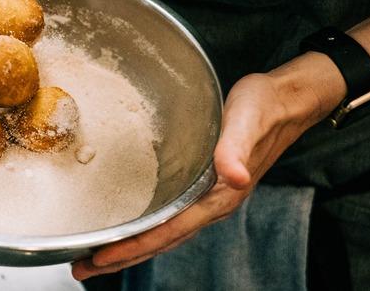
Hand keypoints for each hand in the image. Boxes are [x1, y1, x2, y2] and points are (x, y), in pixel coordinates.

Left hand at [71, 53, 345, 280]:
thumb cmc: (265, 107)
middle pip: (160, 242)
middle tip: (82, 268)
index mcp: (219, 195)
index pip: (167, 231)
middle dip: (121, 257)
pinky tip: (130, 227)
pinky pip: (169, 218)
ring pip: (163, 234)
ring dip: (129, 248)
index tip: (99, 257)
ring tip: (96, 258)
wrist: (287, 101)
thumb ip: (236, 149)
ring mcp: (208, 198)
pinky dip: (145, 229)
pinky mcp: (204, 186)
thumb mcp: (248, 120)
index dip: (132, 247)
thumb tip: (233, 175)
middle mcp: (212, 204)